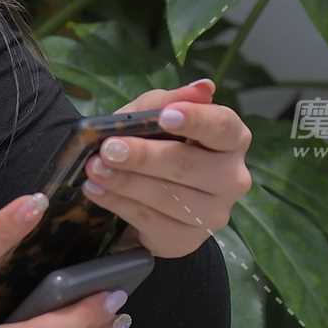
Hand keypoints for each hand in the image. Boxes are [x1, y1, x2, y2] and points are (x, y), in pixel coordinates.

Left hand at [86, 78, 251, 256]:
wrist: (153, 200)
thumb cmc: (160, 147)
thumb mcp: (155, 118)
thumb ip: (168, 101)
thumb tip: (202, 87)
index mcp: (232, 140)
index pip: (222, 127)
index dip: (196, 120)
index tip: (165, 117)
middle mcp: (232, 178)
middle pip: (189, 165)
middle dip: (144, 156)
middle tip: (109, 149)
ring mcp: (213, 213)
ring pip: (167, 197)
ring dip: (125, 182)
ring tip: (95, 170)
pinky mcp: (187, 240)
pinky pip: (151, 221)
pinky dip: (119, 204)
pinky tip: (97, 191)